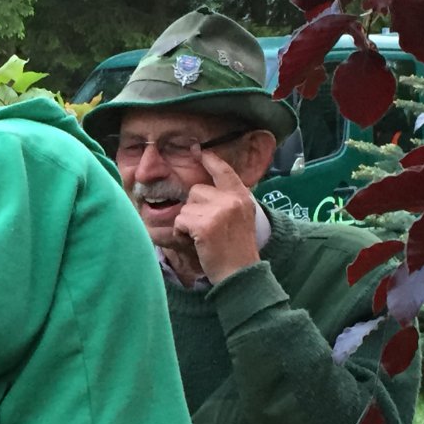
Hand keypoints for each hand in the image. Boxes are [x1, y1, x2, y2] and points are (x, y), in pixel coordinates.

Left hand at [173, 146, 260, 283]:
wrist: (240, 274)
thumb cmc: (235, 251)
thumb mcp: (239, 218)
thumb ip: (225, 202)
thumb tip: (199, 190)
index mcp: (242, 197)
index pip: (224, 171)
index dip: (210, 160)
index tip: (198, 149)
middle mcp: (232, 200)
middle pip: (196, 190)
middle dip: (193, 209)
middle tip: (207, 230)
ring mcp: (219, 211)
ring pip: (186, 207)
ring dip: (187, 223)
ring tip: (203, 238)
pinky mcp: (205, 225)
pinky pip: (180, 221)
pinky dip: (182, 234)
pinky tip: (197, 243)